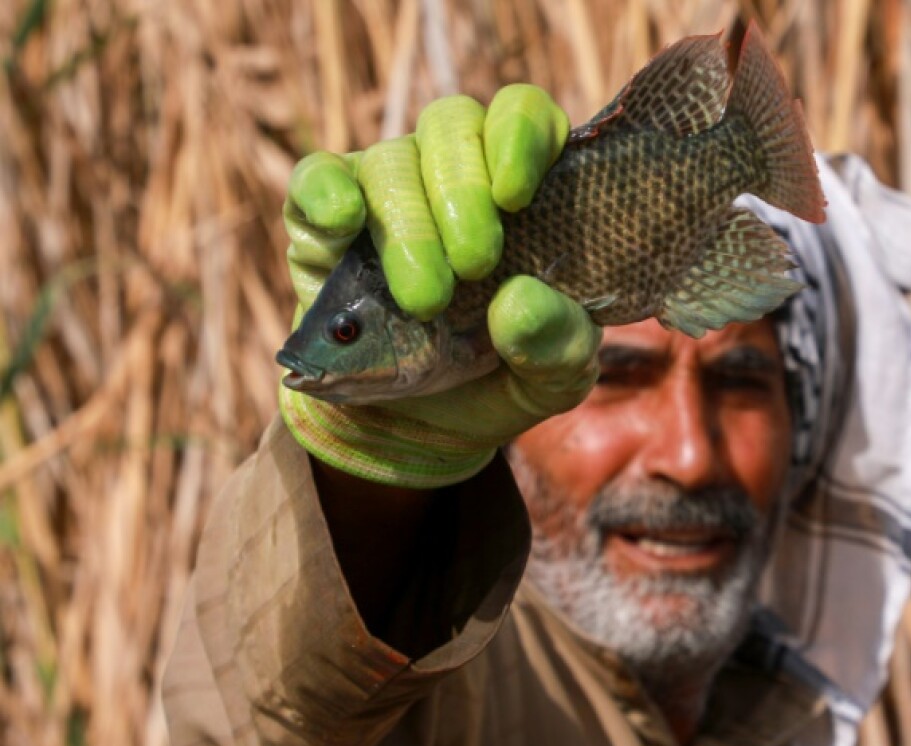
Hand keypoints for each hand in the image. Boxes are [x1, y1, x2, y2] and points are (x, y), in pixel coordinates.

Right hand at [278, 86, 598, 488]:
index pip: (525, 116)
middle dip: (464, 193)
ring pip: (390, 162)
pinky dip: (324, 193)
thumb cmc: (500, 379)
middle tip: (474, 265)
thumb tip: (518, 301)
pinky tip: (341, 221)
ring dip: (408, 225)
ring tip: (425, 300)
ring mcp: (386, 191)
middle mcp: (453, 171)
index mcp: (522, 188)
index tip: (516, 195)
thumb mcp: (553, 379)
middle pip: (453, 126)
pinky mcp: (321, 224)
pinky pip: (316, 181)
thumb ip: (558, 344)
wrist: (418, 428)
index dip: (522, 136)